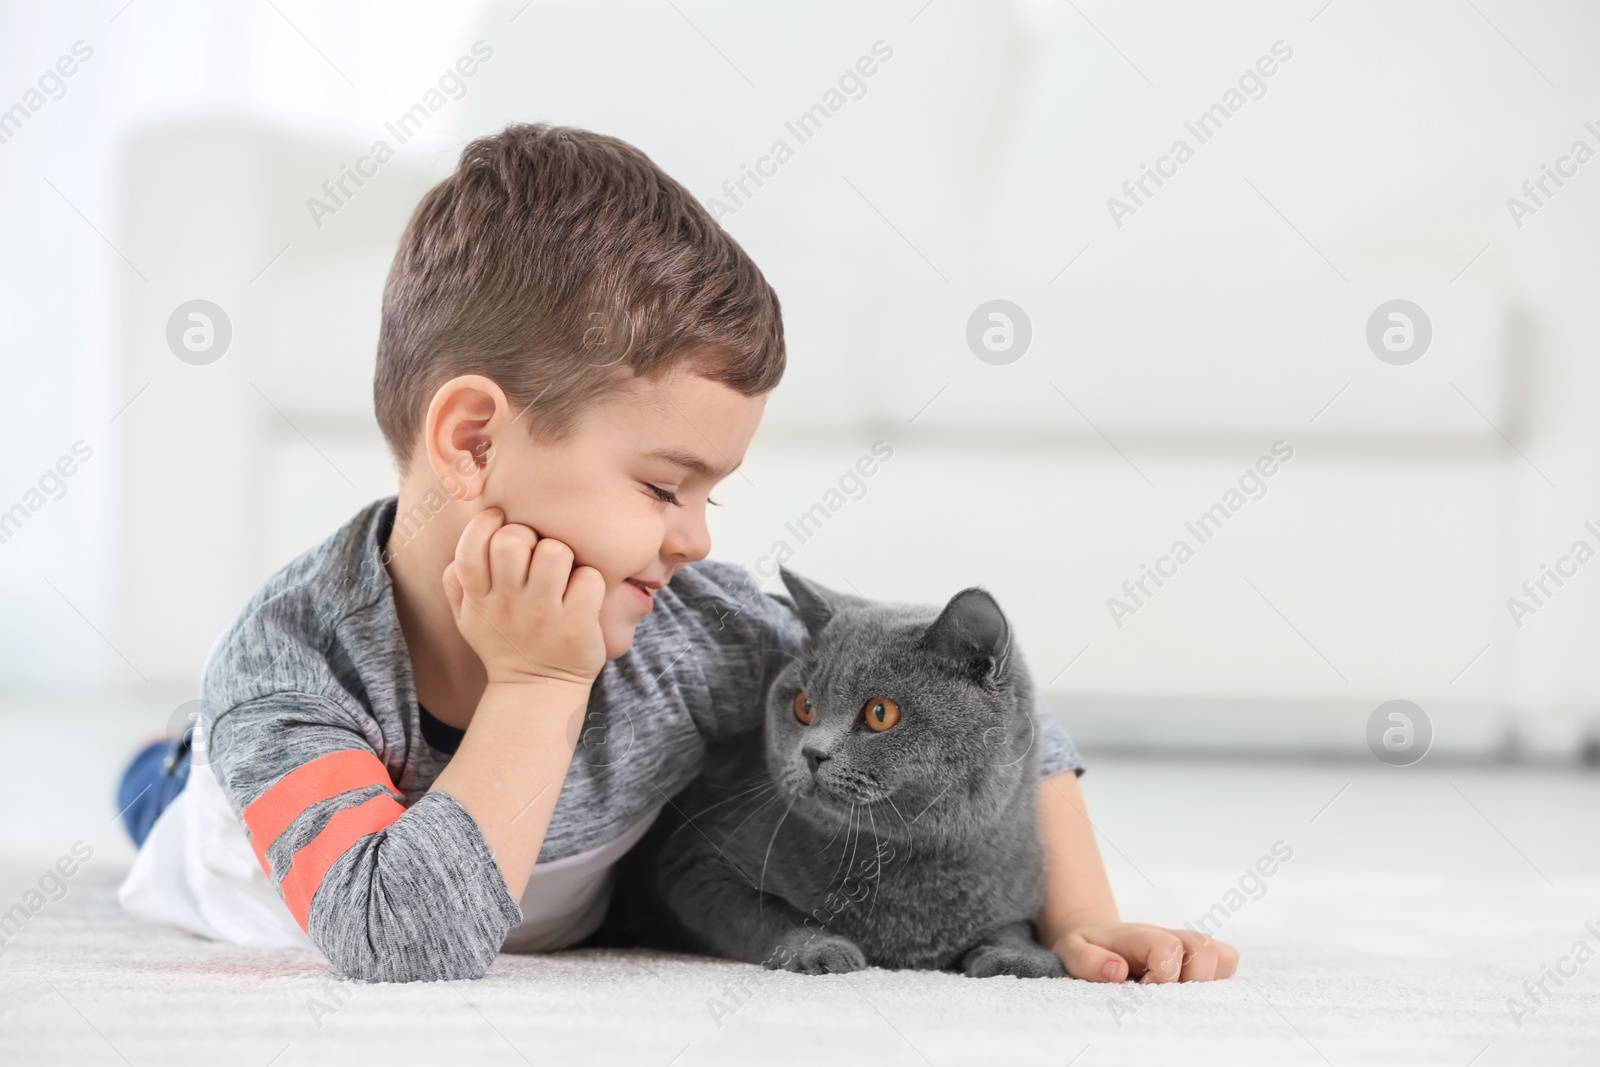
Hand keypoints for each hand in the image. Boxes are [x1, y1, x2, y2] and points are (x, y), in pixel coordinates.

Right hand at [441, 507, 606, 686]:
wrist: (537, 689)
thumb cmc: (504, 640)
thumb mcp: (468, 616)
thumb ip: (456, 580)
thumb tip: (467, 541)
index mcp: (479, 598)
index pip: (469, 550)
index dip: (482, 526)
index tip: (499, 522)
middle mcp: (508, 605)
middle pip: (511, 541)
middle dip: (527, 535)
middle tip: (535, 553)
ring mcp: (544, 615)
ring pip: (554, 552)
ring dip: (562, 554)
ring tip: (561, 573)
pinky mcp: (577, 626)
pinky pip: (589, 578)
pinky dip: (589, 581)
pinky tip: (582, 594)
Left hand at [1050, 922, 1237, 982]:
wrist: (1096, 937)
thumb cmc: (1086, 949)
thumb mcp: (1073, 951)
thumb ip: (1088, 960)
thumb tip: (1117, 971)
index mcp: (1140, 936)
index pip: (1169, 948)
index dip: (1163, 976)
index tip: (1143, 991)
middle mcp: (1170, 935)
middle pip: (1205, 949)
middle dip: (1191, 981)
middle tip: (1163, 995)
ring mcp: (1187, 944)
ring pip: (1222, 954)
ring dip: (1207, 980)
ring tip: (1177, 994)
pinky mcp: (1199, 955)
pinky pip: (1227, 961)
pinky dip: (1218, 978)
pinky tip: (1190, 991)